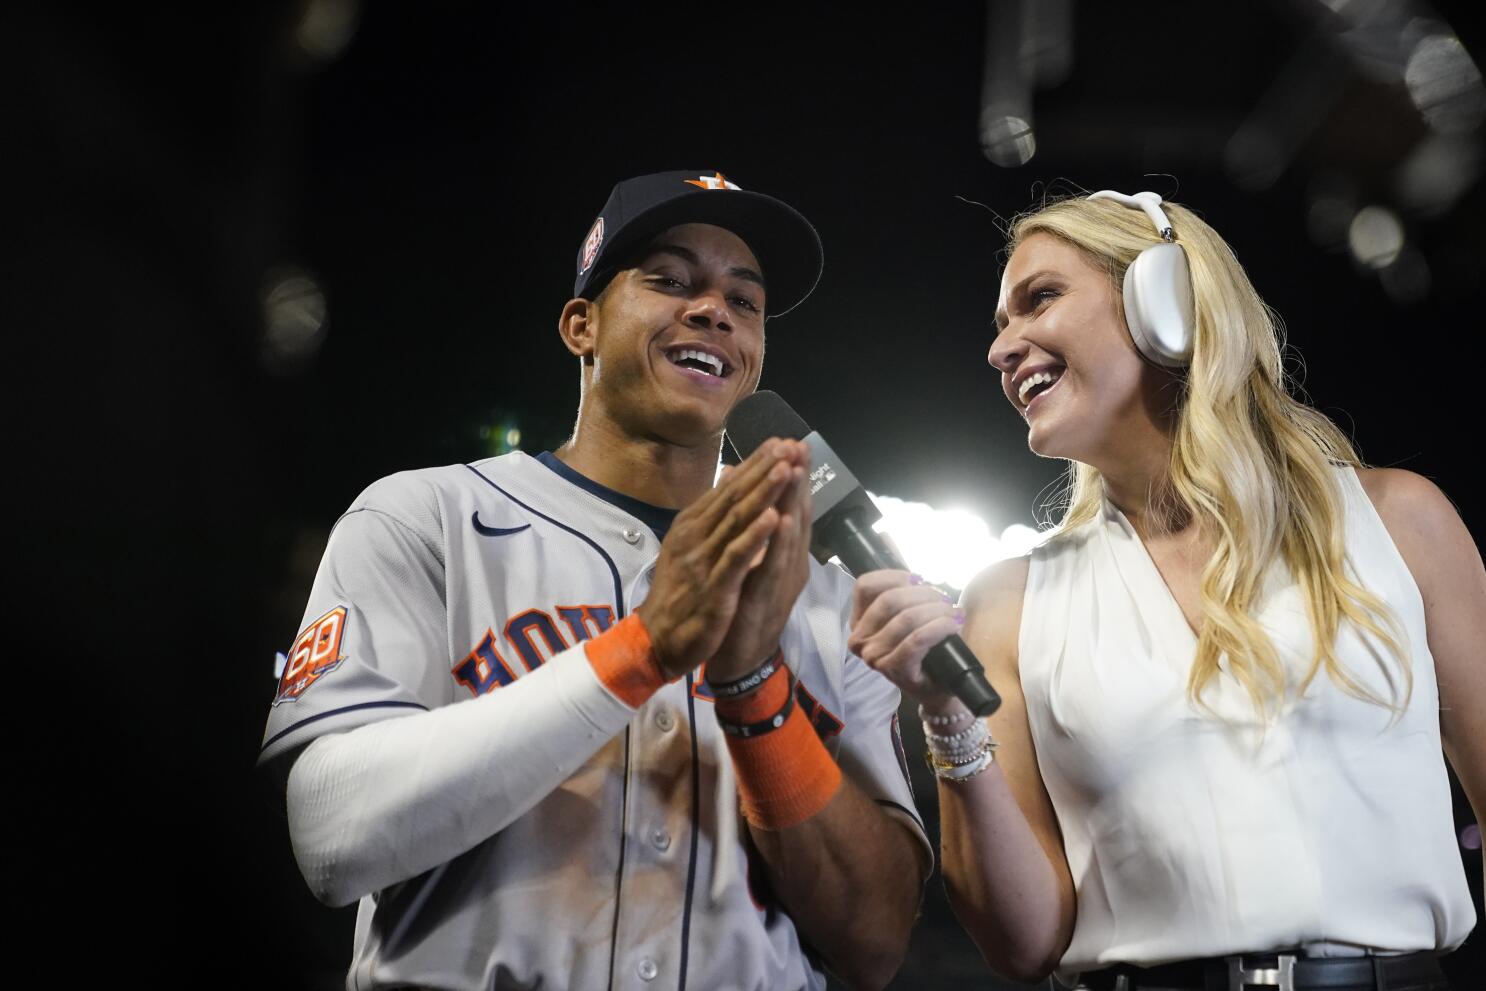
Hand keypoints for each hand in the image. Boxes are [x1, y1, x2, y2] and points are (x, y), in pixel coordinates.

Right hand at [636, 439, 801, 679]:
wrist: (657, 638)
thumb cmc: (678, 592)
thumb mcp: (690, 544)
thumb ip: (710, 511)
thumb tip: (728, 474)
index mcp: (692, 524)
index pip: (728, 488)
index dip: (755, 464)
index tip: (780, 441)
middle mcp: (695, 536)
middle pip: (735, 497)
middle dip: (764, 469)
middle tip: (789, 444)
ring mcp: (703, 560)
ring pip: (738, 520)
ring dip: (763, 493)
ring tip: (786, 469)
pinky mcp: (713, 587)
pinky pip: (737, 557)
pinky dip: (756, 536)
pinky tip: (774, 518)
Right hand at [847, 569, 966, 712]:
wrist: (935, 688)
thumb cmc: (922, 649)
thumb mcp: (906, 618)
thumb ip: (904, 597)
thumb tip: (919, 578)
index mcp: (858, 622)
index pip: (865, 586)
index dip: (894, 576)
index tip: (919, 579)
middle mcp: (860, 639)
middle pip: (889, 600)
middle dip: (922, 594)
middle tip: (944, 598)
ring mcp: (874, 656)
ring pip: (906, 618)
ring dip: (935, 610)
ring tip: (953, 612)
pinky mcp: (895, 668)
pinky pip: (917, 639)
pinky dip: (938, 627)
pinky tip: (953, 625)